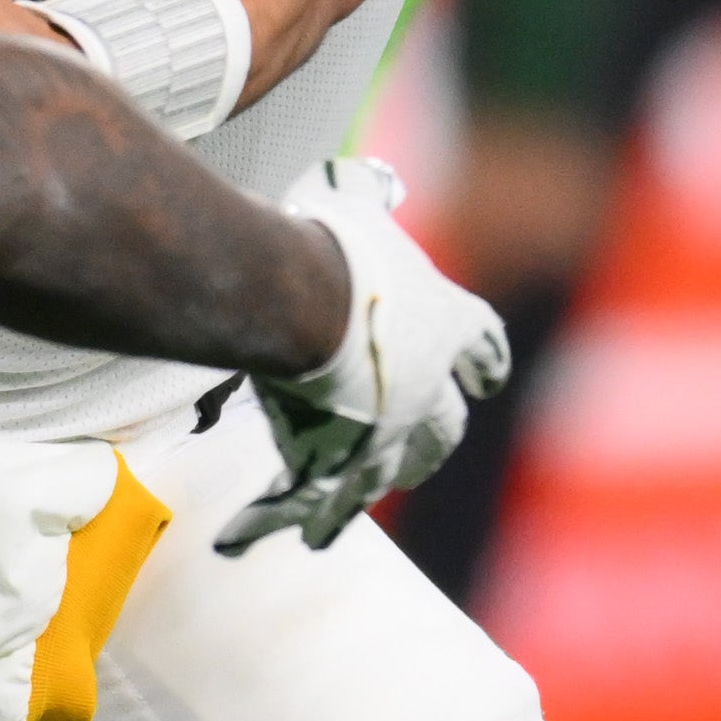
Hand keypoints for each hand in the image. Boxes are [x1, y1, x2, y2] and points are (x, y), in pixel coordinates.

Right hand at [223, 157, 509, 550]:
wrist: (305, 296)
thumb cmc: (335, 245)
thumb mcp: (359, 210)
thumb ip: (367, 202)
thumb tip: (372, 182)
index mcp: (447, 323)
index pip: (483, 346)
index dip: (483, 362)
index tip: (485, 378)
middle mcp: (425, 388)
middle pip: (442, 430)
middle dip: (430, 446)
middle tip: (420, 462)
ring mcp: (383, 431)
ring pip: (381, 479)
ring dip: (357, 498)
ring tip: (330, 529)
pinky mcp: (333, 459)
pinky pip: (299, 499)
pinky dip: (265, 520)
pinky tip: (235, 538)